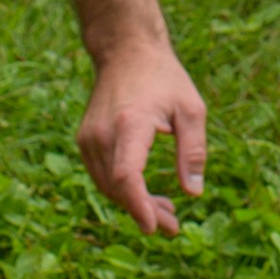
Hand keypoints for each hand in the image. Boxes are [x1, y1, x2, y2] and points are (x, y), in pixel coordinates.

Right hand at [76, 40, 207, 233]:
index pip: (127, 176)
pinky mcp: (86, 140)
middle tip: (173, 226)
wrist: (126, 51)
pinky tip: (145, 195)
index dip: (139, 206)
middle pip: (118, 188)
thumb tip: (193, 192)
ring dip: (134, 204)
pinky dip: (121, 190)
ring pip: (108, 186)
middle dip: (144, 212)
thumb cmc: (164, 78)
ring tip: (166, 212)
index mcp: (130, 124)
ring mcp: (89, 138)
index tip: (154, 228)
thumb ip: (193, 151)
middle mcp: (102, 133)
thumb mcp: (191, 110)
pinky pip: (102, 175)